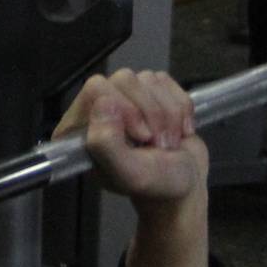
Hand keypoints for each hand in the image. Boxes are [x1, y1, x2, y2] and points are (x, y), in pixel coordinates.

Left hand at [54, 69, 207, 213]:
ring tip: (168, 142)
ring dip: (168, 114)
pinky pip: (166, 81)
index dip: (125, 107)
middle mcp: (99, 109)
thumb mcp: (130, 174)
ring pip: (148, 79)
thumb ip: (106, 144)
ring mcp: (125, 98)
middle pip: (124, 79)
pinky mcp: (149, 92)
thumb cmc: (157, 185)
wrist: (186, 186)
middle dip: (151, 112)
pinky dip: (180, 107)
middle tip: (156, 143)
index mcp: (80, 128)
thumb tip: (103, 102)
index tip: (141, 137)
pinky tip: (177, 130)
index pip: (96, 89)